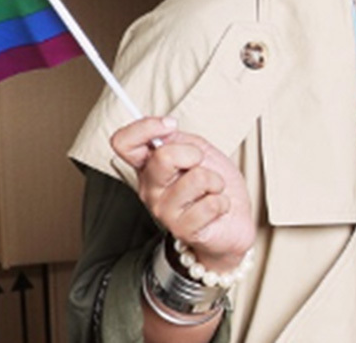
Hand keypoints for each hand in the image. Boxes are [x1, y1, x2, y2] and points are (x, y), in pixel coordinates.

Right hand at [110, 116, 254, 272]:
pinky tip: (217, 209)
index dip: (145, 127)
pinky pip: (211, 203)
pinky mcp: (183, 229)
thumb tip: (165, 129)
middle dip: (194, 154)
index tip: (170, 125)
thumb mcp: (200, 151)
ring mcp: (164, 211)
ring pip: (197, 178)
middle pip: (163, 157)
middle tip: (201, 164)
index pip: (123, 143)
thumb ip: (179, 140)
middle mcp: (150, 190)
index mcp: (149, 168)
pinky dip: (222, 201)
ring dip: (216, 181)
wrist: (232, 221)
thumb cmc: (214, 185)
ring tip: (213, 190)